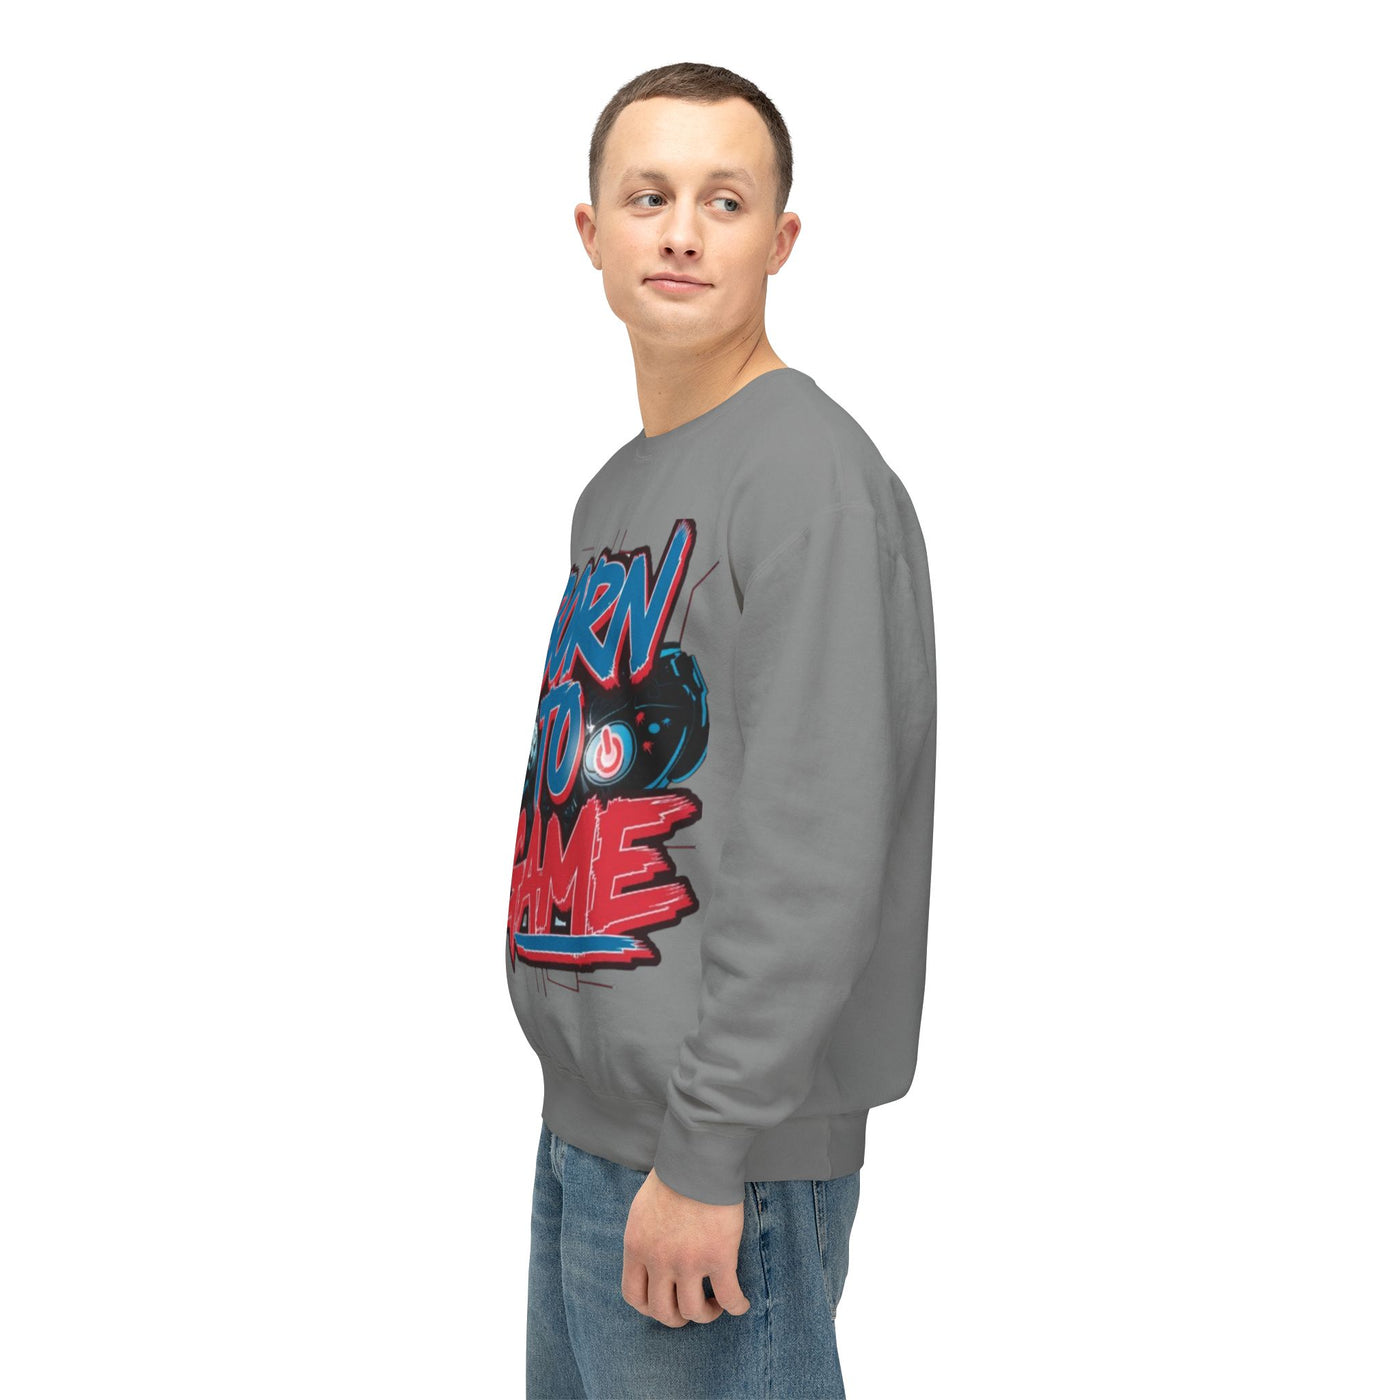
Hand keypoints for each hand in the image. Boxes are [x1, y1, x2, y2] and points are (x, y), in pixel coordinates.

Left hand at [620, 1168, 750, 1326]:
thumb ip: (644, 1239)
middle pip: (663, 1311)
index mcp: (637, 1248)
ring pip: (694, 1311)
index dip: (650, 1308)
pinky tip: (740, 1303)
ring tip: (714, 1304)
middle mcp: (659, 1261)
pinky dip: (736, 1306)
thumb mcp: (642, 1211)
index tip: (664, 1303)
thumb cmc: (673, 1177)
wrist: (698, 1160)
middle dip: (678, 1317)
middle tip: (690, 1307)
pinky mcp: (719, 1258)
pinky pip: (729, 1297)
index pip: (634, 1296)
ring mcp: (689, 1262)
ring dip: (705, 1314)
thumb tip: (651, 1257)